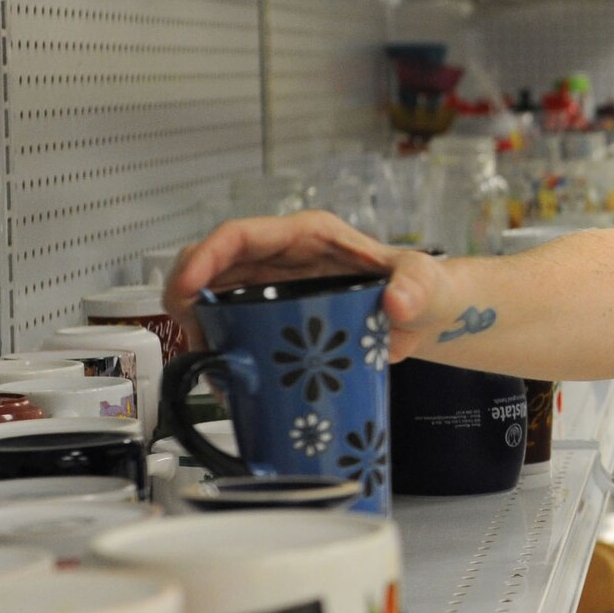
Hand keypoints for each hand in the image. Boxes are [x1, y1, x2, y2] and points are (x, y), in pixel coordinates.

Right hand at [164, 212, 451, 361]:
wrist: (427, 317)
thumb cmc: (422, 286)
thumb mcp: (424, 280)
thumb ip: (416, 286)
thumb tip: (396, 302)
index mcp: (308, 236)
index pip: (241, 235)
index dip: (205, 257)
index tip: (187, 287)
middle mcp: (282, 258)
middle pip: (212, 264)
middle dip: (186, 295)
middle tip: (190, 335)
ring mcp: (274, 288)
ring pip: (212, 297)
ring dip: (198, 327)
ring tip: (209, 363)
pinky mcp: (275, 318)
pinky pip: (233, 326)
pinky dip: (220, 348)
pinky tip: (226, 377)